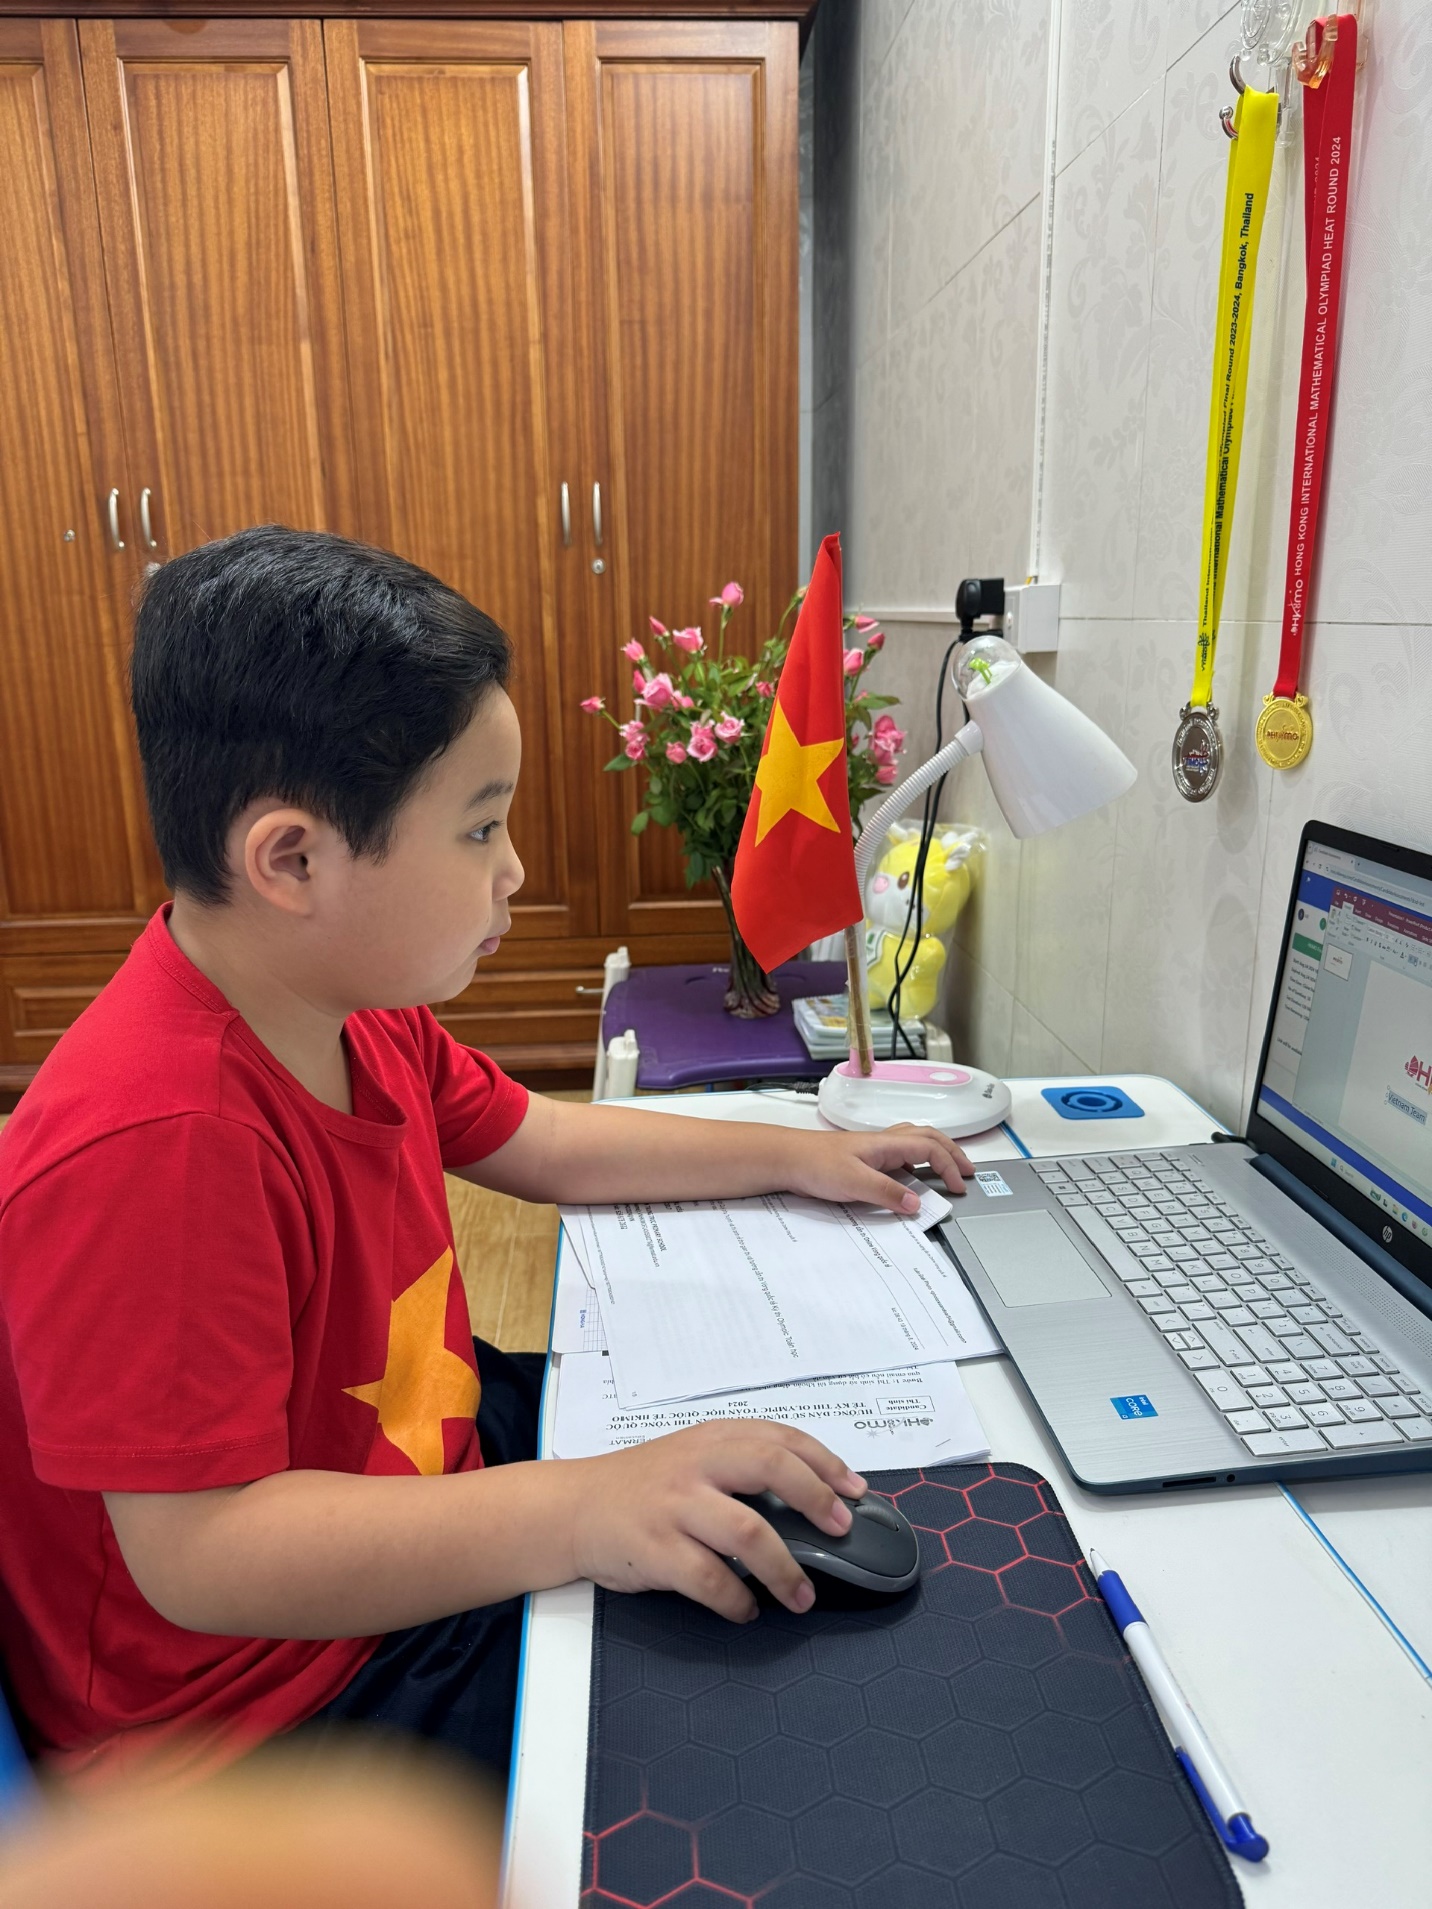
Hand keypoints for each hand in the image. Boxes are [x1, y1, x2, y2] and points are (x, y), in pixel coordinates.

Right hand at [566, 1420, 865, 1621]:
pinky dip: (737, 1602)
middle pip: (771, 1469)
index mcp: (712, 1438)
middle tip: (841, 1532)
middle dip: (816, 1500)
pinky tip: (747, 1610)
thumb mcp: (692, 1458)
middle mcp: (697, 1465)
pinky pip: (711, 1580)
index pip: (781, 1438)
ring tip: (802, 1596)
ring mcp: (675, 1506)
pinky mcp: (656, 1550)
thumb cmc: (643, 1487)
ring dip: (785, 1570)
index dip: (825, 1464)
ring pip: (749, 1532)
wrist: (573, 1509)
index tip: (855, 1491)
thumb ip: (741, 1467)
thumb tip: (812, 1500)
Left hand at [783, 1123, 972, 1213]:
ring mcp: (873, 1149)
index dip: (949, 1166)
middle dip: (951, 1152)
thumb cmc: (815, 1164)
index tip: (960, 1186)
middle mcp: (883, 1142)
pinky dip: (915, 1160)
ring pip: (913, 1141)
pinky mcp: (862, 1159)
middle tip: (968, 1170)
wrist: (786, 1158)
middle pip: (927, 1137)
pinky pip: (898, 1153)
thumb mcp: (853, 1182)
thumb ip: (886, 1193)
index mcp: (886, 1144)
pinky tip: (911, 1175)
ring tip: (947, 1168)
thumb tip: (916, 1203)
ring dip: (935, 1151)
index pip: (930, 1148)